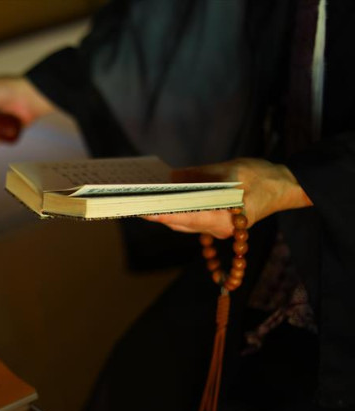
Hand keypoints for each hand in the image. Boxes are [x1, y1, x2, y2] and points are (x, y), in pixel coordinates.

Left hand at [142, 158, 313, 238]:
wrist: (286, 187)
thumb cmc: (262, 177)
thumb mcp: (230, 170)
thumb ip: (197, 176)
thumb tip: (169, 177)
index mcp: (224, 219)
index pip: (185, 218)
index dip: (160, 215)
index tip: (141, 210)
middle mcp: (219, 230)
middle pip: (179, 223)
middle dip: (156, 213)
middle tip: (134, 202)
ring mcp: (218, 230)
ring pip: (183, 224)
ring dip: (164, 213)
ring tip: (143, 200)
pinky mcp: (217, 225)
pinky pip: (191, 220)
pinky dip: (177, 211)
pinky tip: (165, 199)